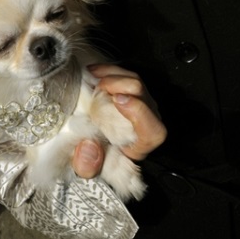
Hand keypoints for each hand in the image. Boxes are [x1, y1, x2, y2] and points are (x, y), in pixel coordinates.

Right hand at [72, 64, 166, 178]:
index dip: (138, 112)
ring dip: (112, 75)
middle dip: (118, 86)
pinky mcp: (132, 90)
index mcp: (141, 144)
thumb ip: (87, 165)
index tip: (118, 100)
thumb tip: (88, 146)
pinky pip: (124, 73)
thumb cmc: (94, 156)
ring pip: (134, 80)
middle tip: (96, 87)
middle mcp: (147, 120)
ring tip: (91, 77)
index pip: (152, 130)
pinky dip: (108, 70)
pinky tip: (92, 71)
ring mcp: (141, 102)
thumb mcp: (87, 168)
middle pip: (142, 95)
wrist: (94, 144)